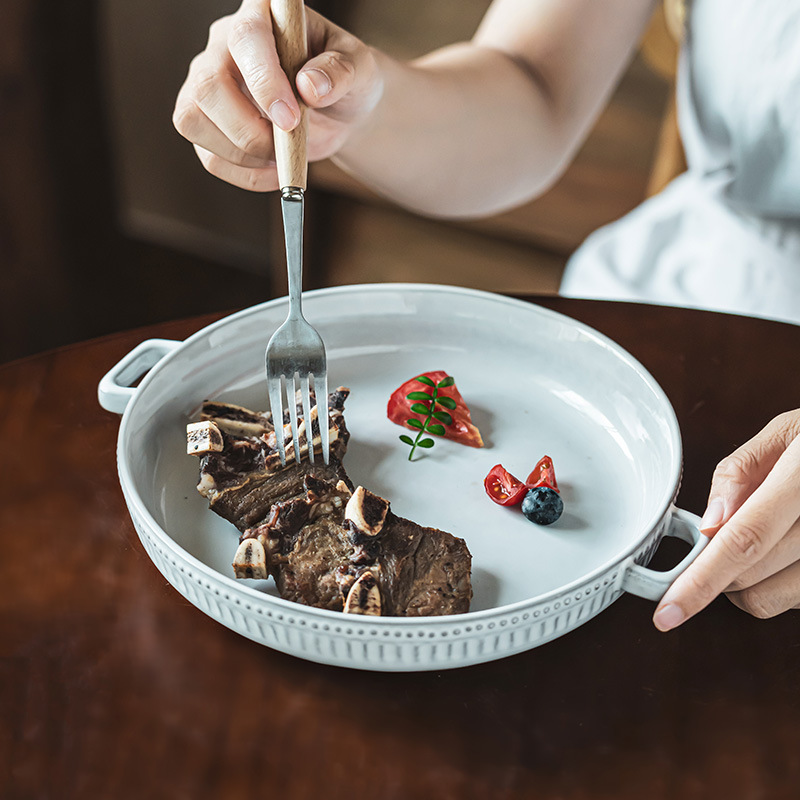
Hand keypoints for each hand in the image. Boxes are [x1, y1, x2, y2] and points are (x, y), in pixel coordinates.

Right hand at [172, 0, 382, 190]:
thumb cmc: (343, 80)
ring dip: (243, 154)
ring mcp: (207, 86)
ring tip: (283, 155)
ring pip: (194, 121)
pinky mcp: (206, 125)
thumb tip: (310, 86)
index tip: (290, 118)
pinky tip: (275, 170)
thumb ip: (340, 72)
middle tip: (288, 142)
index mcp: (262, 16)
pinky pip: (210, 158)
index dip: (264, 81)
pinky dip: (246, 175)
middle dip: (249, 129)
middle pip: (208, 86)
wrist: (337, 112)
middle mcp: (223, 46)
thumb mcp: (359, 69)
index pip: (246, 39)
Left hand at [654, 410, 799, 629]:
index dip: (701, 579)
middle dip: (716, 568)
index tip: (668, 610)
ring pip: (770, 600)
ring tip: (765, 539)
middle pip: (750, 577)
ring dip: (747, 581)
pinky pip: (797, 600)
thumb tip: (709, 523)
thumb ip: (740, 472)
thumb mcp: (788, 433)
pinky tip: (790, 550)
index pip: (745, 539)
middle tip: (722, 535)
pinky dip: (780, 584)